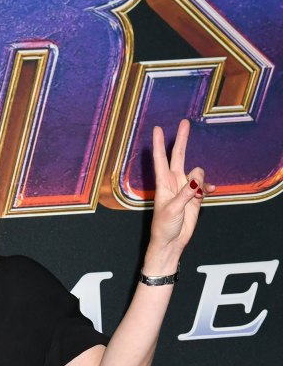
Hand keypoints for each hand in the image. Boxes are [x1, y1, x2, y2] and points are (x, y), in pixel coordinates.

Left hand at [143, 119, 213, 274]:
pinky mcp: (195, 197)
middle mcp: (174, 183)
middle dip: (182, 140)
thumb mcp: (173, 210)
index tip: (157, 129)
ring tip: (196, 196)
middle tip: (185, 122)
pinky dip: (207, 188)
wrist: (171, 243)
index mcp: (163, 184)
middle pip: (178, 156)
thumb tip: (197, 181)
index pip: (160, 160)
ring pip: (197, 173)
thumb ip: (185, 194)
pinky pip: (204, 186)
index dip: (159, 144)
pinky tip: (208, 193)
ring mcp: (185, 189)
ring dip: (200, 181)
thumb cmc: (164, 227)